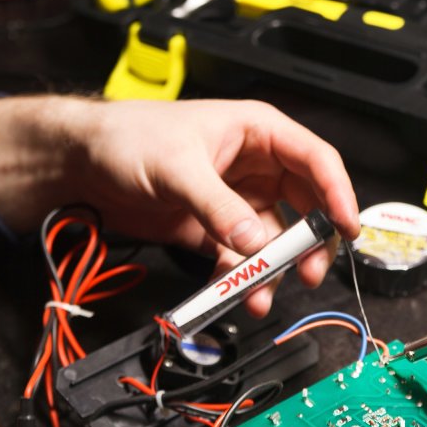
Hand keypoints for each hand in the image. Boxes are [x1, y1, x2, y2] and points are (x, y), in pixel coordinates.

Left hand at [0, 95, 359, 316]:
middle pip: (306, 206)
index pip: (317, 160)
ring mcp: (240, 198)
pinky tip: (234, 290)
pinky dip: (242, 276)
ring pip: (275, 238)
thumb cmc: (128, 137)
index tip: (347, 227)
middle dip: (310, 243)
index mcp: (260, 132)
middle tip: (310, 272)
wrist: (79, 162)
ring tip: (262, 293)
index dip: (338, 194)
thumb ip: (219, 207)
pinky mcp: (218, 226)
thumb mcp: (177, 167)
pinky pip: (243, 255)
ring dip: (274, 268)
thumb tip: (255, 242)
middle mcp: (258, 166)